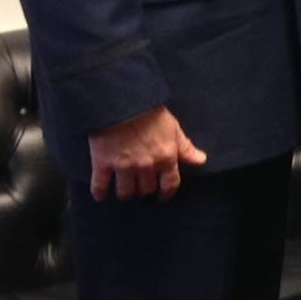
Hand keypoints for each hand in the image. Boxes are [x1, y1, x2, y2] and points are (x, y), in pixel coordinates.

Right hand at [88, 106, 206, 202]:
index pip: (170, 185)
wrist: (122, 102)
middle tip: (141, 186)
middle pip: (146, 190)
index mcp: (166, 158)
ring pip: (126, 192)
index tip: (162, 197)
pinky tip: (101, 196)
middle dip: (145, 190)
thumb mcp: (173, 128)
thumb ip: (185, 148)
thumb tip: (200, 160)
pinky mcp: (102, 163)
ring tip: (125, 189)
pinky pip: (100, 186)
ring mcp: (123, 167)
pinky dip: (100, 193)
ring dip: (126, 193)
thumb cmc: (150, 113)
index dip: (166, 194)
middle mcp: (146, 166)